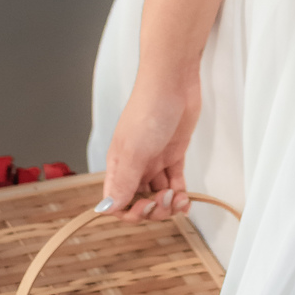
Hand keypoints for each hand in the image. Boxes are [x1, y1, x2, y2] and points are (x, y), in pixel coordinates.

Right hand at [97, 72, 200, 222]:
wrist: (174, 82)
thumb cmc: (149, 110)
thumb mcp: (133, 151)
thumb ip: (123, 182)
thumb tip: (107, 209)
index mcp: (119, 165)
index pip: (117, 202)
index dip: (130, 212)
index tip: (146, 207)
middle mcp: (135, 165)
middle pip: (139, 201)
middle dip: (154, 209)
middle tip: (167, 200)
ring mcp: (155, 159)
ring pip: (159, 194)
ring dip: (169, 204)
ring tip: (181, 199)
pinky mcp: (174, 153)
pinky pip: (175, 182)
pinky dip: (180, 194)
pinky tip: (187, 199)